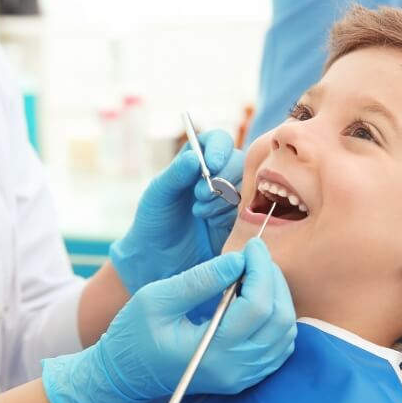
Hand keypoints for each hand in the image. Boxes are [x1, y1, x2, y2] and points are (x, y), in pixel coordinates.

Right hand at [42, 239, 296, 402]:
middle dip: (273, 279)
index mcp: (212, 352)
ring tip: (255, 273)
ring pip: (285, 333)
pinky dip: (276, 317)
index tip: (252, 245)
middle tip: (255, 256)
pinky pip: (279, 346)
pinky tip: (257, 298)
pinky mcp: (243, 376)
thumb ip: (199, 280)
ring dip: (278, 297)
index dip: (261, 270)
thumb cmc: (134, 335)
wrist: (126, 375)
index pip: (257, 307)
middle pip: (279, 319)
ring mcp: (242, 377)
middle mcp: (235, 370)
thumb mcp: (157, 299)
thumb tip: (238, 261)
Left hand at [109, 130, 243, 293]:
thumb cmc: (153, 222)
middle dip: (221, 177)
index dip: (219, 148)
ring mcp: (229, 198)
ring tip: (200, 213)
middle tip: (200, 195)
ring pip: (245, 186)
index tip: (212, 164)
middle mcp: (216, 176)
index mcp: (195, 162)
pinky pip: (248, 210)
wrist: (158, 260)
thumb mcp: (158, 195)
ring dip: (223, 198)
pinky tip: (212, 224)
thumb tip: (194, 157)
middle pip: (238, 161)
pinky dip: (230, 215)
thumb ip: (175, 175)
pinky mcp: (237, 220)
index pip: (218, 141)